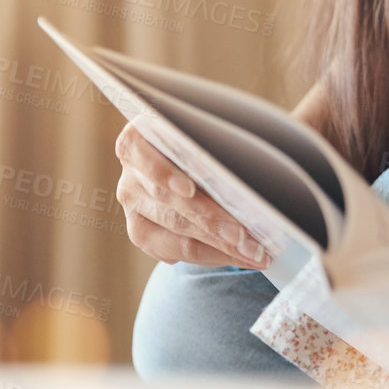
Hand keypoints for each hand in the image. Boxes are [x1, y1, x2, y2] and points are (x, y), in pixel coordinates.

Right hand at [115, 116, 271, 268]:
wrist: (197, 156)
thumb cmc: (209, 137)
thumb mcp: (213, 130)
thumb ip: (222, 143)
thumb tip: (257, 163)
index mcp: (138, 138)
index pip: (142, 154)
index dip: (164, 173)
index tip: (189, 189)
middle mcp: (131, 173)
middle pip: (169, 201)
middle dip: (211, 221)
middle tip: (245, 236)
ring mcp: (134, 205)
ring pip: (176, 232)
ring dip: (219, 245)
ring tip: (254, 252)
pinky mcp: (142, 232)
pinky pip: (176, 251)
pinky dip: (212, 255)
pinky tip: (241, 257)